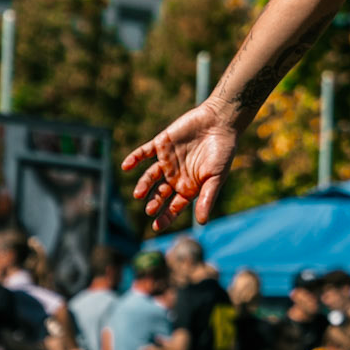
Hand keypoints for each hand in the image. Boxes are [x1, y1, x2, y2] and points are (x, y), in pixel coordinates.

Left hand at [122, 101, 237, 228]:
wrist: (220, 122)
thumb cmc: (223, 152)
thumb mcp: (216, 178)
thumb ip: (207, 198)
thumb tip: (201, 222)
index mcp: (189, 187)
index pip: (174, 206)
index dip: (165, 217)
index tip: (156, 226)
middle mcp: (176, 176)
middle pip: (160, 193)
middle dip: (154, 202)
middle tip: (150, 209)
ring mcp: (167, 160)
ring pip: (150, 176)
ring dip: (144, 184)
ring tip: (138, 194)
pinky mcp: (161, 144)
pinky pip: (144, 152)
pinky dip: (135, 158)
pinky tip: (126, 166)